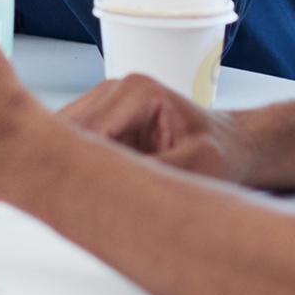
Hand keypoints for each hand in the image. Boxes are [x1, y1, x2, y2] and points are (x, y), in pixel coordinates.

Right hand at [58, 73, 257, 184]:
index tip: (66, 197)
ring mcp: (104, 102)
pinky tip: (89, 189)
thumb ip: (154, 171)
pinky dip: (77, 168)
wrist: (231, 146)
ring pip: (64, 137)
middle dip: (65, 167)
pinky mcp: (100, 119)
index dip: (72, 165)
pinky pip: (74, 145)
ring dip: (70, 168)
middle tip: (65, 204)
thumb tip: (111, 188)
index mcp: (136, 92)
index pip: (87, 131)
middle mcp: (113, 89)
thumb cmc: (220, 154)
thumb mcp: (196, 166)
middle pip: (66, 131)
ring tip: (82, 199)